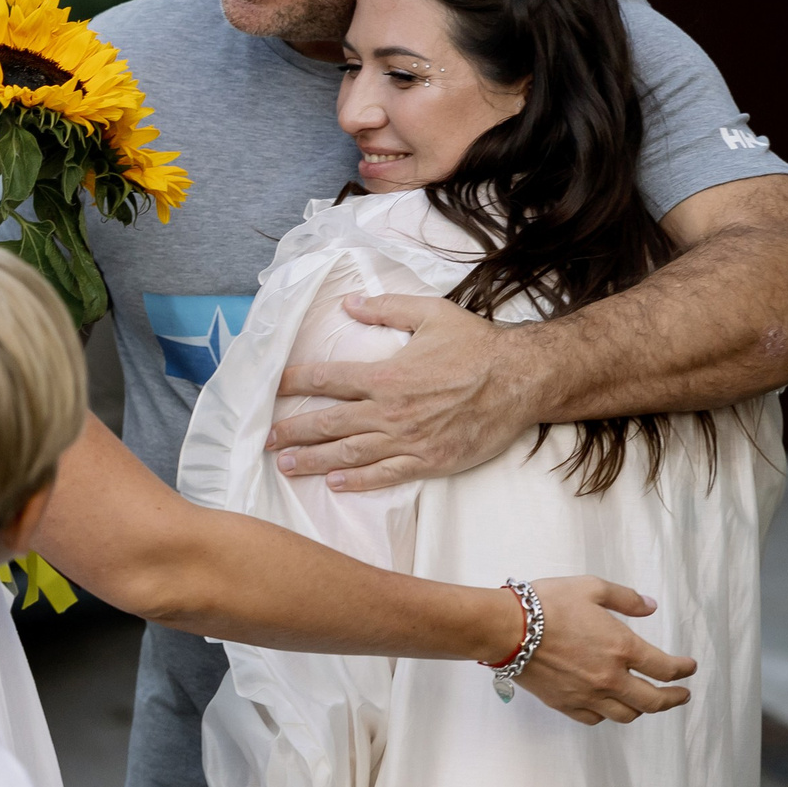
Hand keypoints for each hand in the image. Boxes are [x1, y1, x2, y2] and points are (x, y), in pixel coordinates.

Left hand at [267, 296, 537, 491]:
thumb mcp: (431, 313)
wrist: (521, 380)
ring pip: (350, 454)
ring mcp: (409, 439)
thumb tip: (348, 302)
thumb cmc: (477, 345)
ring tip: (286, 466)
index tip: (273, 388)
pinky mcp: (429, 461)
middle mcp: (390, 410)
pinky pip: (386, 474)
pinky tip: (335, 484)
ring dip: (314, 460)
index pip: (327, 379)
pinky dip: (358, 481)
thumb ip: (386, 308)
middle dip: (294, 431)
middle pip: (329, 423)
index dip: (295, 383)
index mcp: (386, 374)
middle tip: (266, 439)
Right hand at [516, 576, 694, 723]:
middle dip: (673, 699)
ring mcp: (587, 695)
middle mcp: (610, 678)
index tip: (689, 668)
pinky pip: (594, 719)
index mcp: (622, 648)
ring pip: (626, 714)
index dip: (683, 669)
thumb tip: (650, 607)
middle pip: (653, 701)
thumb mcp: (591, 588)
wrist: (507, 628)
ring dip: (642, 709)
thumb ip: (626, 599)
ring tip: (647, 703)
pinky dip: (607, 715)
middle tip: (681, 695)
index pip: (665, 668)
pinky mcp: (564, 704)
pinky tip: (608, 707)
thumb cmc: (547, 605)